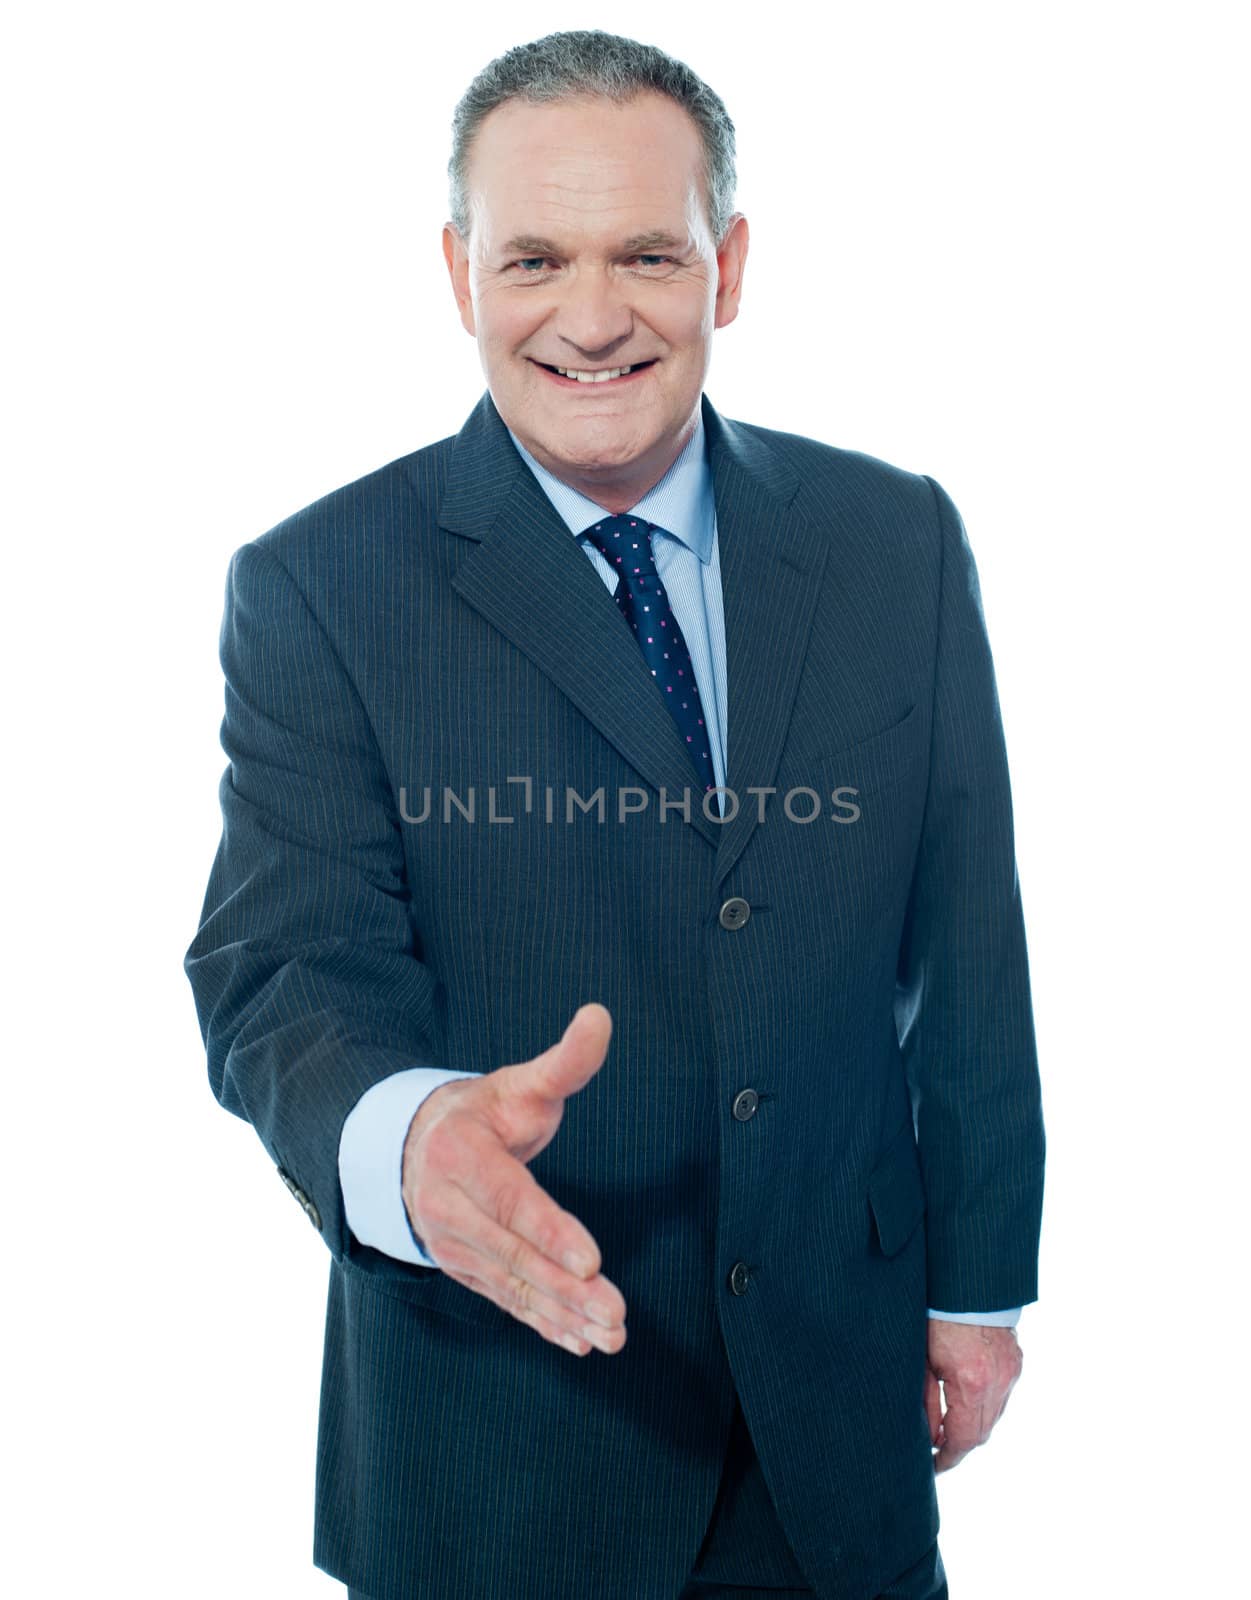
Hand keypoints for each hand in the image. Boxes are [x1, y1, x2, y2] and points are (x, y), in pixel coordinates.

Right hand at [401, 1003, 626, 1358]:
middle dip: (567, 1288)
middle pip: (515, 1255)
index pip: (511, 1202)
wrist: (410, 1148)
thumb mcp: (517, 1083)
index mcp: (461, 1157)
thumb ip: (564, 1061)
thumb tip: (601, 1016)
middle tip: (616, 1312)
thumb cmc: (479, 1113)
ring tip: (610, 1335)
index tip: (591, 1260)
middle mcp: (450, 1209)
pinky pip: (506, 1301)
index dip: (551, 1232)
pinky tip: (579, 1342)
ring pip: (514, 1285)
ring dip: (563, 1314)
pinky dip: (542, 1323)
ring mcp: (454, 1246)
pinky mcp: (465, 1270)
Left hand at [924, 1319, 1022, 1471]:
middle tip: (937, 1448)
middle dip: (959, 1444)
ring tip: (948, 1423)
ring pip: (994, 1417)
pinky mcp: (1016, 1362)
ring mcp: (1011, 1372)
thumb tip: (929, 1438)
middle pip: (981, 1433)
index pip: (963, 1439)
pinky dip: (985, 1405)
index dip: (948, 1457)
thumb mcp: (922, 1361)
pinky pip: (1002, 1396)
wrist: (965, 1285)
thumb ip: (926, 1403)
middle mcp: (997, 1382)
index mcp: (971, 1383)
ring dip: (973, 1425)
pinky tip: (966, 1398)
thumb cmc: (935, 1317)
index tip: (934, 1466)